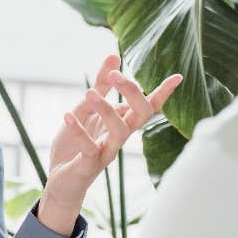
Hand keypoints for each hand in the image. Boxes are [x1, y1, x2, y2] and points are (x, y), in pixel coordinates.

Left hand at [37, 54, 181, 233]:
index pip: (147, 107)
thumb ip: (100, 87)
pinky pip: (90, 148)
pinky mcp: (89, 164)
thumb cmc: (74, 146)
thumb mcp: (85, 110)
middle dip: (132, 92)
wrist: (59, 182)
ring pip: (120, 131)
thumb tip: (114, 55)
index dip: (162, 93)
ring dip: (107, 110)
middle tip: (116, 74)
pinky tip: (67, 116)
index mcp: (121, 124)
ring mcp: (107, 152)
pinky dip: (79, 131)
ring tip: (89, 93)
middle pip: (140, 115)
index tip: (178, 76)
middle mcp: (119, 138)